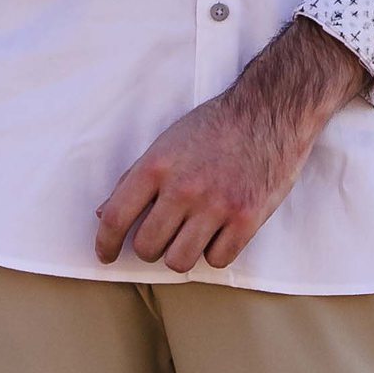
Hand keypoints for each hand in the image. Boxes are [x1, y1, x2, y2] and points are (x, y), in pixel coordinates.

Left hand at [94, 17, 368, 274]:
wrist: (271, 111)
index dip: (105, 244)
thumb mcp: (167, 142)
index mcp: (157, 166)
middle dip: (150, 248)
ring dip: (181, 254)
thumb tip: (103, 214)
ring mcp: (217, 205)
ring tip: (190, 237)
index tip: (106, 255)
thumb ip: (134, 178)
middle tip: (162, 238)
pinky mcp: (247, 219)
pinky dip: (215, 253)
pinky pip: (217, 260)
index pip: (116, 217)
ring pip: (180, 261)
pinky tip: (218, 234)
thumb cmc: (215, 126)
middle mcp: (184, 188)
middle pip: (147, 246)